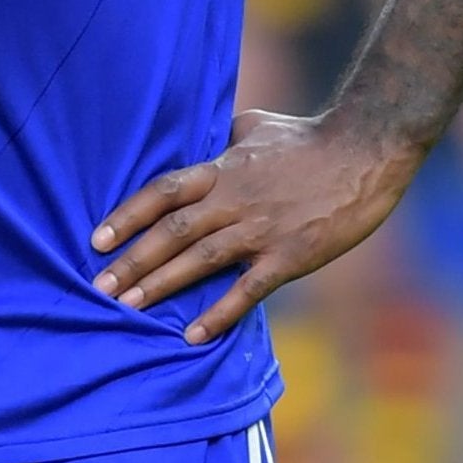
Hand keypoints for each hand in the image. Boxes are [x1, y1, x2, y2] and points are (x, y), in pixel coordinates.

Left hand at [90, 110, 420, 343]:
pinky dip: (218, 313)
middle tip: (98, 288)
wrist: (365, 151)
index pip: (162, 192)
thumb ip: (223, 138)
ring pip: (200, 260)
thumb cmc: (309, 136)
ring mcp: (260, 229)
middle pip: (172, 231)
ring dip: (161, 285)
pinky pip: (247, 289)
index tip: (97, 239)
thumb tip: (205, 136)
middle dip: (132, 260)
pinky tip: (193, 336)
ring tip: (128, 308)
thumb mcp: (255, 125)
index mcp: (222, 170)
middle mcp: (233, 200)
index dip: (127, 216)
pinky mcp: (290, 256)